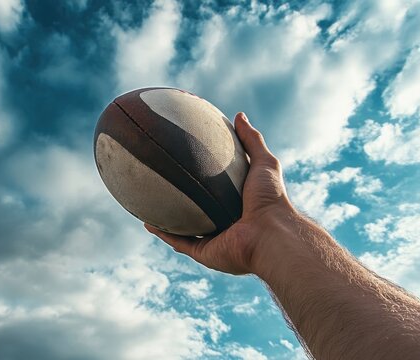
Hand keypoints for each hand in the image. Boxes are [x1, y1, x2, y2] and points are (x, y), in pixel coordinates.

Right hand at [145, 112, 294, 274]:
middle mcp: (226, 225)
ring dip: (167, 221)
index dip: (203, 180)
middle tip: (164, 185)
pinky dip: (163, 234)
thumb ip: (252, 141)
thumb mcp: (264, 163)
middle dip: (183, 202)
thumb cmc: (271, 199)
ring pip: (184, 230)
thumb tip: (239, 115)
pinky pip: (178, 242)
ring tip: (148, 206)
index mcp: (240, 206)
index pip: (218, 192)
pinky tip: (147, 222)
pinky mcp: (204, 253)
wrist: (270, 234)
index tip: (188, 165)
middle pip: (200, 212)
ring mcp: (214, 240)